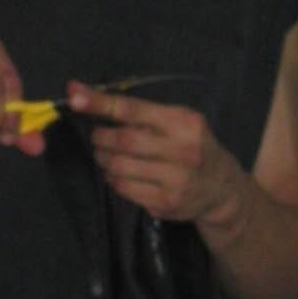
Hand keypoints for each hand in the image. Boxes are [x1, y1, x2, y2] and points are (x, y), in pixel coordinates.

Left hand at [66, 80, 244, 227]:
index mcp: (184, 122)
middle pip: (123, 141)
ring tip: (106, 156)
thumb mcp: (178, 122)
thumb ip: (142, 113)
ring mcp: (177, 179)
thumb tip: (89, 97)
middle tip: (97, 138)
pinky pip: (124, 189)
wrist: (221, 188)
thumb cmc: (191, 146)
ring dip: (104, 160)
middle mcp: (183, 150)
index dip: (101, 103)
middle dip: (101, 138)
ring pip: (119, 167)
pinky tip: (120, 175)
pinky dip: (114, 180)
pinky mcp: (167, 202)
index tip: (75, 96)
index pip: (134, 109)